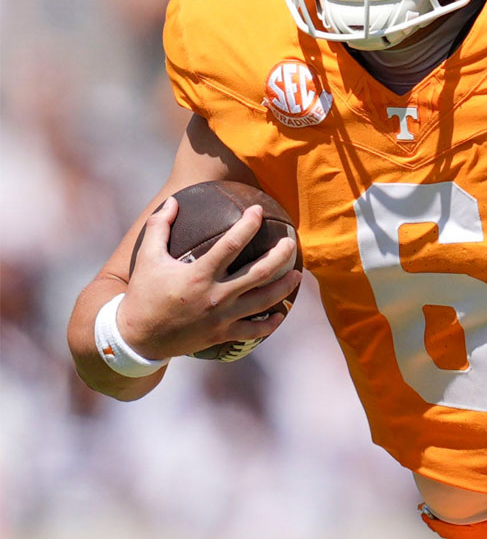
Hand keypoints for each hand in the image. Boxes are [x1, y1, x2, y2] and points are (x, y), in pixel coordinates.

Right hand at [118, 197, 301, 359]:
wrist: (137, 337)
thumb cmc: (143, 294)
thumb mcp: (147, 258)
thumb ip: (159, 227)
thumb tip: (173, 201)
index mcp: (199, 274)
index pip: (231, 244)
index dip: (248, 225)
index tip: (258, 210)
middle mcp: (215, 295)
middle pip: (259, 272)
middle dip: (280, 256)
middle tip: (291, 243)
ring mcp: (221, 317)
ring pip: (263, 301)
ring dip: (284, 286)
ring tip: (297, 274)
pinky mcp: (222, 334)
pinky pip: (253, 330)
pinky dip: (270, 323)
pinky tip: (279, 314)